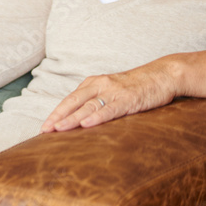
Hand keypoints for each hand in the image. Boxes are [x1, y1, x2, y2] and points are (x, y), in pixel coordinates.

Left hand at [41, 65, 175, 132]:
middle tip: (44, 130)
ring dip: (72, 118)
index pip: (70, 100)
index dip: (56, 113)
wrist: (161, 75)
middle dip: (58, 117)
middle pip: (73, 102)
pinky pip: (110, 109)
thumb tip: (80, 119)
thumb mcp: (111, 90)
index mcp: (93, 83)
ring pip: (88, 106)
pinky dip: (96, 117)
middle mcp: (99, 85)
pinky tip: (86, 124)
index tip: (44, 126)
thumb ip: (97, 101)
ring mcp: (113, 92)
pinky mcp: (128, 99)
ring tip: (58, 129)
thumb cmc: (136, 86)